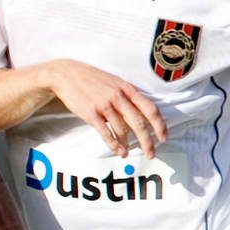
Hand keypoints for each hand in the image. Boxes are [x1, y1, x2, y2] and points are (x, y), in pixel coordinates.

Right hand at [42, 60, 166, 156]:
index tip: (163, 137)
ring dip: (128, 144)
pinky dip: (114, 145)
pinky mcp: (91, 113)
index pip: (150, 108)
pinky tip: (119, 151)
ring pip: (123, 130)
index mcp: (127, 88)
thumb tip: (140, 114)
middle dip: (147, 142)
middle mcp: (118, 96)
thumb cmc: (91, 79)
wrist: (66, 75)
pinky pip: (106, 133)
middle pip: (139, 123)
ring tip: (128, 153)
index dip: (159, 125)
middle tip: (151, 154)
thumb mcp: (114, 82)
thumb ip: (128, 96)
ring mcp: (104, 105)